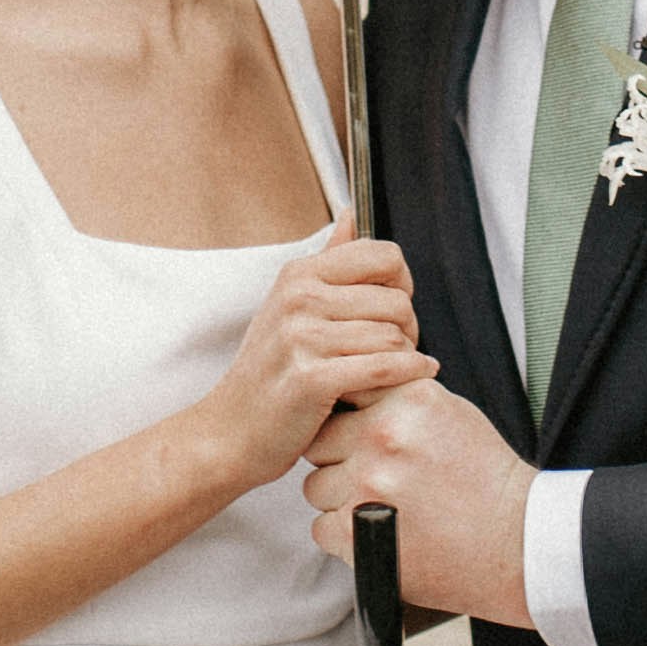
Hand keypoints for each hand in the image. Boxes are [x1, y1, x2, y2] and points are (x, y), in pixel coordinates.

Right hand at [205, 237, 428, 486]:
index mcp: (299, 274)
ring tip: (392, 370)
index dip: (402, 283)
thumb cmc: (269, 371)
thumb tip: (353, 213)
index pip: (384, 256)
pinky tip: (417, 376)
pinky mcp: (312, 379)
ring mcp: (302, 338)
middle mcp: (299, 298)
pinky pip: (386, 366)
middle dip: (408, 328)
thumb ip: (328, 260)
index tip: (393, 309)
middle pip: (396, 300)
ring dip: (406, 357)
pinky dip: (411, 373)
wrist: (228, 431)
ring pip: (394, 336)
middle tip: (395, 350)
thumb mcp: (290, 305)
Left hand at [303, 370, 532, 625]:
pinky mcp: (357, 532)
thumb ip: (398, 398)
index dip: (349, 418)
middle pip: (320, 442)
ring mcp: (368, 485)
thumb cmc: (487, 482)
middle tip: (377, 478)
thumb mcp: (451, 414)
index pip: (343, 392)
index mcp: (408, 399)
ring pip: (316, 487)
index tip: (362, 436)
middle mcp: (384, 436)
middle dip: (340, 459)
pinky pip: (321, 528)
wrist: (520, 542)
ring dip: (340, 499)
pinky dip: (345, 536)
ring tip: (385, 508)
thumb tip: (350, 388)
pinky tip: (382, 533)